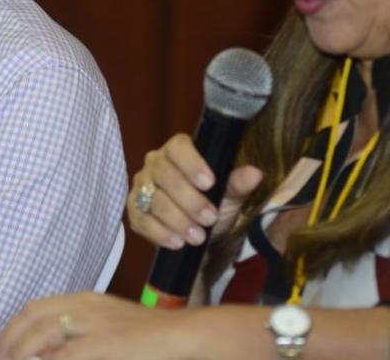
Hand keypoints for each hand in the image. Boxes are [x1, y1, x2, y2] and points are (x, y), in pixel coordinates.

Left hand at [0, 292, 263, 359]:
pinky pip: (64, 357)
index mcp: (86, 300)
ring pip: (41, 334)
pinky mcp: (102, 344)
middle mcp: (85, 306)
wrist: (182, 335)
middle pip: (33, 317)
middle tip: (1, 357)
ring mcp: (92, 324)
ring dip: (22, 351)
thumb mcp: (110, 329)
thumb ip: (79, 338)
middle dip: (10, 339)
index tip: (3, 345)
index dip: (15, 326)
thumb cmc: (149, 337)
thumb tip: (48, 353)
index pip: (37, 307)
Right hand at [127, 134, 263, 249]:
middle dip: (189, 200)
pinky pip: (140, 220)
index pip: (178, 147)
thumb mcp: (230, 194)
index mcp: (178, 150)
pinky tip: (177, 243)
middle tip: (210, 218)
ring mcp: (141, 186)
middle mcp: (155, 163)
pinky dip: (159, 233)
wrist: (201, 232)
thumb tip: (255, 173)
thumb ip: (238, 183)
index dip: (191, 163)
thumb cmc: (215, 203)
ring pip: (153, 200)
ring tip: (198, 237)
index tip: (209, 183)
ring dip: (177, 220)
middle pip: (165, 176)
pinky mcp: (135, 210)